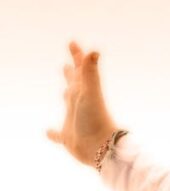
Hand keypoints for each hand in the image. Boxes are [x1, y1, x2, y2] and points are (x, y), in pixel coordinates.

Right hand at [46, 41, 120, 166]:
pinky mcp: (69, 137)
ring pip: (69, 105)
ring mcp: (75, 120)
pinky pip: (59, 134)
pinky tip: (49, 132)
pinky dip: (53, 133)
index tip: (73, 43)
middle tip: (68, 63)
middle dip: (72, 72)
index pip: (80, 69)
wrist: (101, 147)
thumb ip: (90, 73)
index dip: (77, 56)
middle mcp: (80, 103)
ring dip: (66, 96)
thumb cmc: (95, 119)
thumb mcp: (90, 93)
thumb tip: (93, 50)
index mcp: (84, 92)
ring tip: (64, 91)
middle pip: (75, 83)